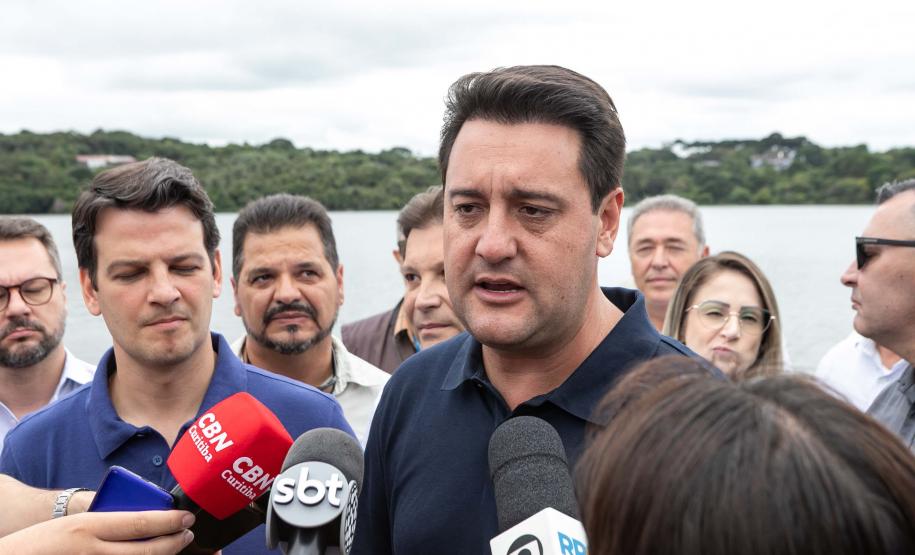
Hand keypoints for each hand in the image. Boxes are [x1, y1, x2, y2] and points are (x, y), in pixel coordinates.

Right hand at [0, 510, 194, 554]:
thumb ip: (106, 522)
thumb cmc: (43, 542)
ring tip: (172, 547)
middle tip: (187, 533)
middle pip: (148, 549)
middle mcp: (93, 552)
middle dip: (174, 541)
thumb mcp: (75, 524)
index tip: (187, 517)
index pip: (141, 522)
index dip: (170, 520)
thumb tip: (145, 519)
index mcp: (89, 528)